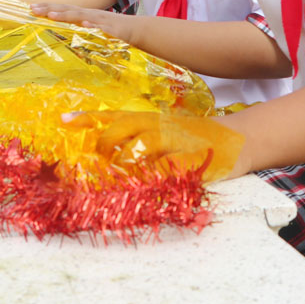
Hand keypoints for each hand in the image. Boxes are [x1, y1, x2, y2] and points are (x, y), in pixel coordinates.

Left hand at [30, 3, 137, 43]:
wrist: (137, 30)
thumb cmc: (112, 31)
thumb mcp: (91, 30)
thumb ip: (77, 31)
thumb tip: (61, 34)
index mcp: (84, 15)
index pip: (63, 10)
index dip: (48, 8)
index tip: (31, 8)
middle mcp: (90, 15)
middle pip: (68, 10)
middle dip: (50, 9)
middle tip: (33, 8)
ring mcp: (101, 21)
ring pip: (81, 16)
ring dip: (66, 15)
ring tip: (52, 15)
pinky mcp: (112, 30)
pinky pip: (101, 28)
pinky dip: (93, 25)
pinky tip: (84, 25)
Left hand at [62, 110, 244, 182]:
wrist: (241, 139)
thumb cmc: (196, 140)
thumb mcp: (166, 135)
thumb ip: (139, 143)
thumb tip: (108, 155)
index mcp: (151, 120)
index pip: (114, 116)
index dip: (88, 118)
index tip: (63, 119)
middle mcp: (160, 127)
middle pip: (124, 128)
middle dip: (104, 144)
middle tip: (96, 161)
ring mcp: (177, 143)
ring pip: (142, 147)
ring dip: (124, 161)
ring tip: (113, 176)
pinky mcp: (193, 161)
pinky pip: (168, 169)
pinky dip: (154, 177)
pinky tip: (145, 187)